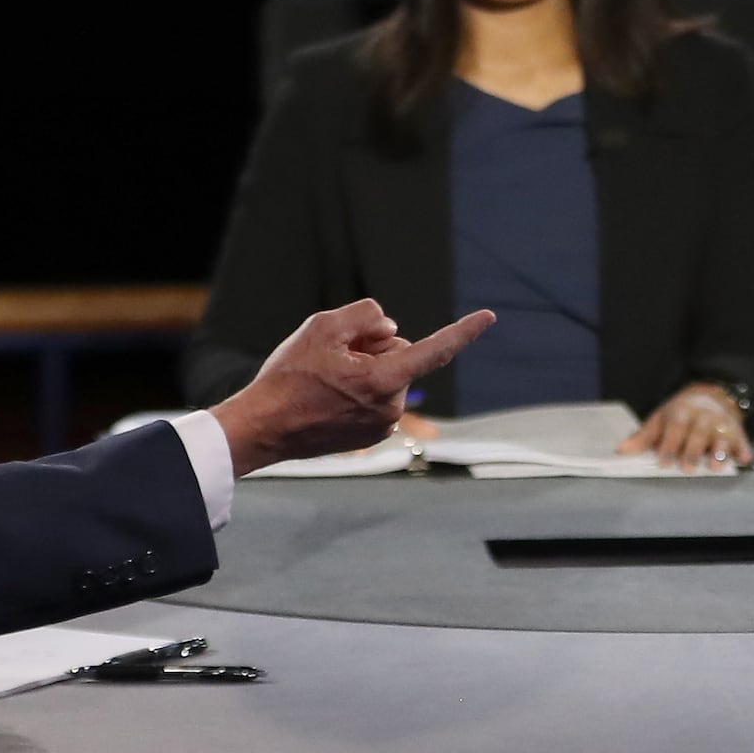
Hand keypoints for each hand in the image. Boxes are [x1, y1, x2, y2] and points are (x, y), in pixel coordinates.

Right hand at [211, 301, 494, 471]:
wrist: (264, 427)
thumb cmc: (289, 376)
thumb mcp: (323, 327)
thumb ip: (366, 317)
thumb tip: (390, 329)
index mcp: (385, 381)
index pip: (435, 350)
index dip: (463, 331)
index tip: (489, 317)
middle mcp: (392, 407)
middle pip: (399, 355)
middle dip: (375, 348)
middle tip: (334, 356)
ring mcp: (383, 425)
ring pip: (388, 376)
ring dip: (365, 369)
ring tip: (326, 379)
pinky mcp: (372, 435)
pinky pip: (377, 397)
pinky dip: (360, 389)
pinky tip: (329, 395)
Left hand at [618, 381, 751, 470]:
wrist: (712, 394)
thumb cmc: (681, 413)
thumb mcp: (661, 419)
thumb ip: (644, 437)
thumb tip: (621, 451)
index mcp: (682, 412)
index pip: (675, 427)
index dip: (669, 444)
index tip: (663, 461)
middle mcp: (703, 416)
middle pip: (698, 434)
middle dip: (693, 450)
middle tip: (687, 468)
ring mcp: (721, 423)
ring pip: (721, 437)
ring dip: (719, 451)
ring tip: (715, 466)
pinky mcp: (737, 431)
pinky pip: (742, 440)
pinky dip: (744, 449)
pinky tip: (744, 458)